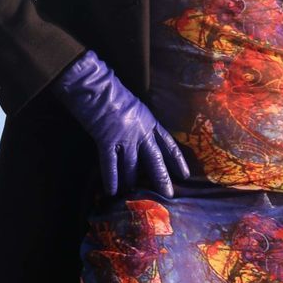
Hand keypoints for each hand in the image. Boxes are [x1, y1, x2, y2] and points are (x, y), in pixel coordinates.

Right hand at [50, 49, 189, 198]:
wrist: (96, 85)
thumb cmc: (112, 90)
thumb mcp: (133, 105)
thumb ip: (138, 122)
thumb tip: (139, 137)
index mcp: (149, 120)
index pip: (168, 143)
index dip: (177, 160)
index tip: (186, 174)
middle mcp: (140, 131)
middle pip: (155, 160)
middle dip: (161, 178)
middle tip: (168, 195)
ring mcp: (124, 137)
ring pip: (132, 166)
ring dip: (132, 183)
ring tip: (133, 197)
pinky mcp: (107, 141)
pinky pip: (111, 165)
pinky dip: (111, 179)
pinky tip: (112, 192)